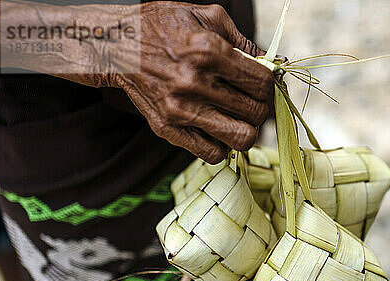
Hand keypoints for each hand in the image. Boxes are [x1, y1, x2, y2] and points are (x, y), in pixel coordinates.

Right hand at [108, 3, 273, 162]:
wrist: (116, 45)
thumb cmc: (163, 27)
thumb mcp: (206, 16)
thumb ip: (243, 40)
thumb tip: (273, 64)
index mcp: (207, 51)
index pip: (262, 84)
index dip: (271, 86)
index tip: (264, 85)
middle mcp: (194, 82)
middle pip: (256, 113)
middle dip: (262, 108)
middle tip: (253, 101)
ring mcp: (180, 110)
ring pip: (241, 139)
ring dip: (247, 130)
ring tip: (238, 118)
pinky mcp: (167, 129)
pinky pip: (213, 154)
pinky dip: (222, 145)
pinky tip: (217, 129)